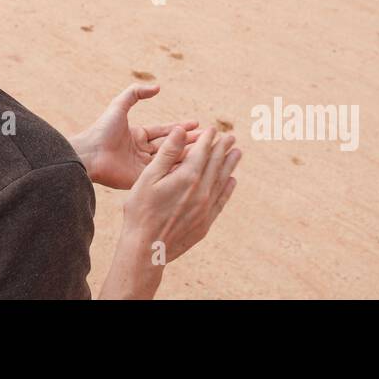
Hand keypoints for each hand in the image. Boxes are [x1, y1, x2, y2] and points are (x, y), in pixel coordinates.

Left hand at [71, 84, 199, 189]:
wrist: (90, 154)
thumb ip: (135, 93)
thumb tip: (157, 87)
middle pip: (171, 145)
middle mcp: (143, 151)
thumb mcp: (119, 106)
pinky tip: (195, 167)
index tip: (198, 125)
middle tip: (210, 138)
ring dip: (188, 155)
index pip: (165, 131)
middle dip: (190, 141)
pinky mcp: (143, 180)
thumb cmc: (102, 130)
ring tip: (208, 150)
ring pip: (171, 159)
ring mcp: (144, 166)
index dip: (180, 128)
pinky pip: (164, 174)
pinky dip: (178, 170)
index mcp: (138, 135)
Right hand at [121, 125, 240, 265]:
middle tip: (231, 137)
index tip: (213, 129)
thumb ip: (168, 153)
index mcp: (187, 177)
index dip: (208, 139)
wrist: (147, 249)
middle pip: (216, 164)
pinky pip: (221, 201)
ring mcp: (205, 208)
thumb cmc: (141, 210)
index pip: (202, 152)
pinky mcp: (205, 223)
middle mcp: (201, 191)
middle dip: (223, 148)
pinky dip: (228, 188)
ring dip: (230, 165)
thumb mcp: (148, 177)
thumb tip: (181, 130)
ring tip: (237, 153)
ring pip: (222, 181)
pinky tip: (232, 181)